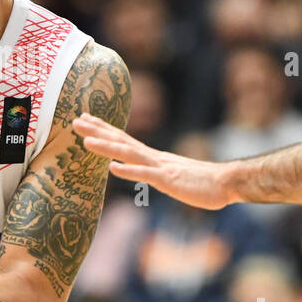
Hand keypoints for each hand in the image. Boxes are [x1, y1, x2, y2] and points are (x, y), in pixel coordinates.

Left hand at [71, 114, 234, 209]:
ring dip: (107, 147)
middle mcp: (153, 157)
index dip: (104, 128)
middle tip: (75, 120)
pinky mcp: (168, 180)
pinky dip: (128, 171)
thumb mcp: (173, 175)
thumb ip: (158, 171)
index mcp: (153, 156)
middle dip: (97, 130)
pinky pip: (145, 175)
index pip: (124, 138)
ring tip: (85, 141)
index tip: (86, 118)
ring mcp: (160, 167)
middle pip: (121, 140)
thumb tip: (146, 171)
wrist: (226, 182)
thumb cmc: (202, 181)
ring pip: (129, 154)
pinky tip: (113, 168)